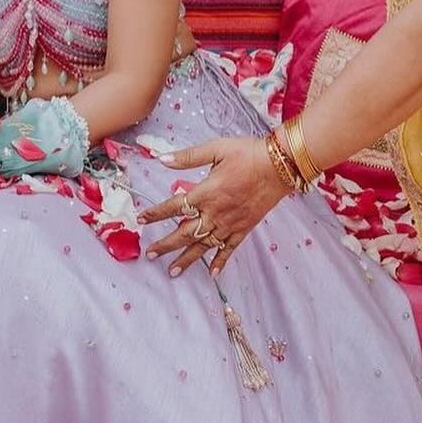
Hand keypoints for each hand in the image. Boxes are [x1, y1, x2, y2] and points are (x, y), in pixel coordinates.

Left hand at [138, 136, 287, 276]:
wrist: (280, 166)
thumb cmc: (248, 154)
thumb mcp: (216, 148)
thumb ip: (188, 157)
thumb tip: (160, 159)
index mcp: (206, 192)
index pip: (174, 206)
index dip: (156, 213)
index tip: (141, 220)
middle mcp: (216, 212)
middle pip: (185, 233)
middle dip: (166, 245)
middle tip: (151, 255)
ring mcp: (230, 223)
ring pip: (204, 245)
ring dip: (187, 259)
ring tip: (172, 271)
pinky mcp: (245, 228)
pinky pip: (229, 249)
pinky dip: (220, 261)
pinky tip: (212, 274)